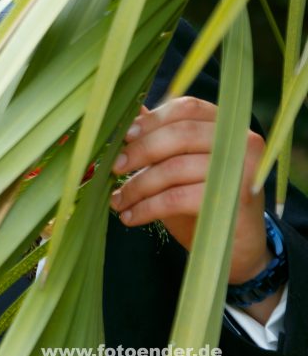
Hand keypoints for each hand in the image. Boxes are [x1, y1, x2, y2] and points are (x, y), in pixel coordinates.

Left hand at [109, 98, 274, 308]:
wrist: (234, 248)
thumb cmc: (200, 198)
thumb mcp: (178, 163)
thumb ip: (159, 136)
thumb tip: (130, 110)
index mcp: (226, 125)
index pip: (186, 108)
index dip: (152, 120)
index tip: (124, 135)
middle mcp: (240, 142)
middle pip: (179, 134)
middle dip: (139, 151)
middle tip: (114, 168)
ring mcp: (242, 170)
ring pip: (175, 168)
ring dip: (137, 186)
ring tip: (117, 201)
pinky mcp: (235, 201)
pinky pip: (177, 198)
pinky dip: (147, 207)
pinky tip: (130, 217)